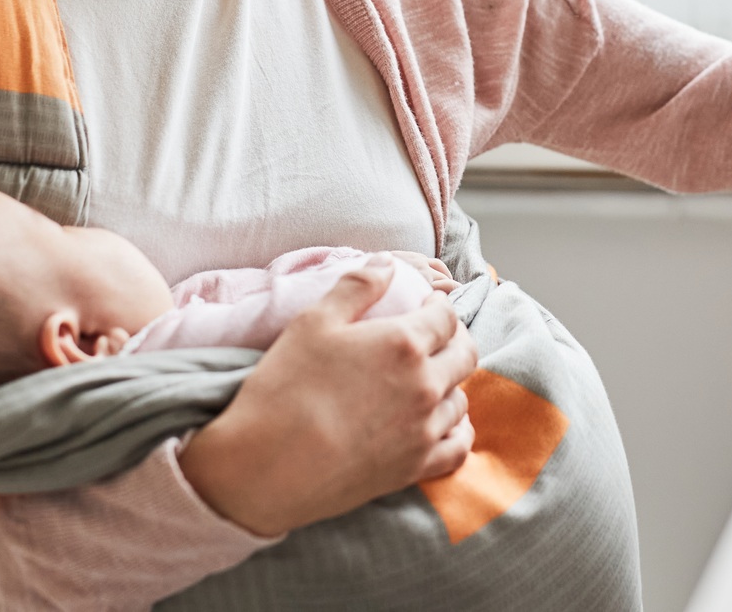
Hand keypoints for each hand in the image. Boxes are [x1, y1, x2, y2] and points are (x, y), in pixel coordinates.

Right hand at [177, 257, 477, 536]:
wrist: (266, 467)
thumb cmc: (284, 388)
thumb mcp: (312, 322)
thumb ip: (357, 287)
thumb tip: (388, 263)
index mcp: (403, 344)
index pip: (446, 316)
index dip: (439, 305)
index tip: (427, 305)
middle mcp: (424, 386)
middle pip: (465, 353)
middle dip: (454, 338)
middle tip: (435, 336)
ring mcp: (423, 430)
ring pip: (461, 399)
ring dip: (451, 383)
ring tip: (430, 378)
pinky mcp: (415, 468)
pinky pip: (458, 446)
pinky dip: (456, 430)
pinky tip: (442, 423)